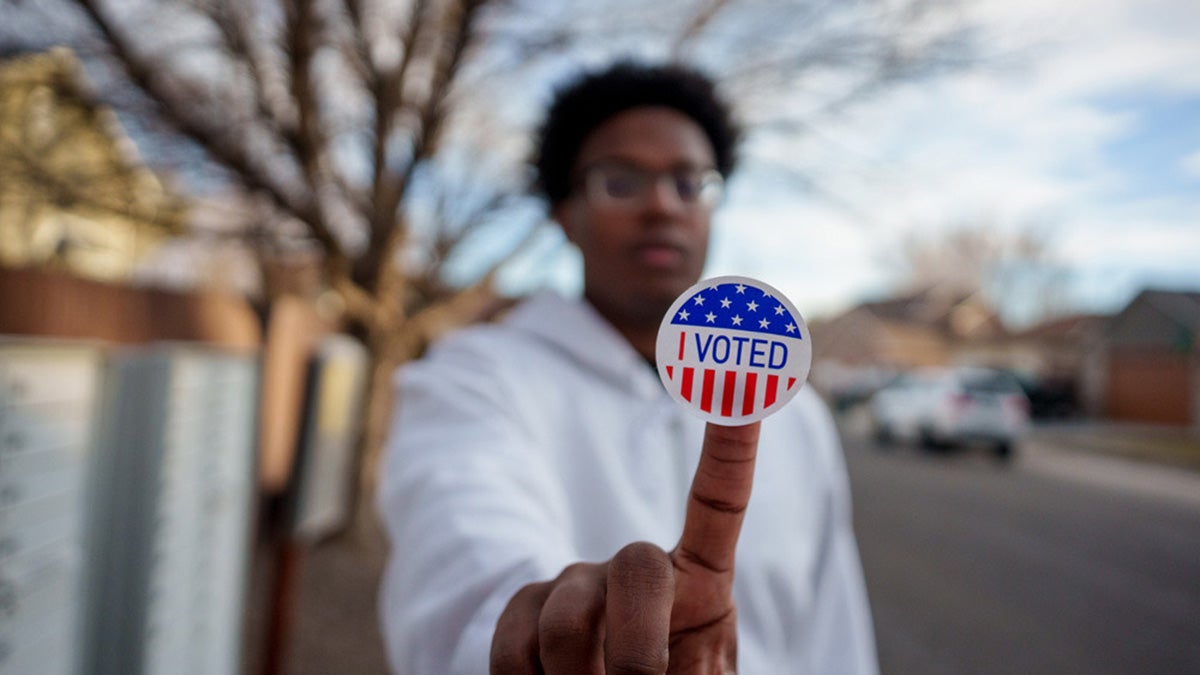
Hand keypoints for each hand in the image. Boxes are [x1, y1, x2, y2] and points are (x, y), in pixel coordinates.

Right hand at [490, 421, 760, 673]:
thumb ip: (694, 666)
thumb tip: (641, 666)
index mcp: (699, 580)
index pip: (719, 497)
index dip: (732, 441)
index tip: (744, 381)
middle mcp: (635, 566)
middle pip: (635, 567)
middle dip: (638, 650)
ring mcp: (575, 582)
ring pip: (566, 622)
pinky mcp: (524, 607)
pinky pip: (513, 647)